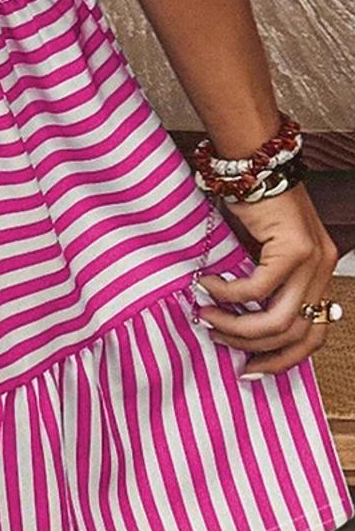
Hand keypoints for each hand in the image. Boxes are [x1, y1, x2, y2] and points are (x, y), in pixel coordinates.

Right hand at [195, 179, 340, 377]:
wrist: (254, 162)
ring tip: (207, 316)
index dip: (283, 360)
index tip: (251, 369)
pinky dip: (228, 293)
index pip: (314, 336)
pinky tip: (207, 284)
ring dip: (236, 326)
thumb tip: (235, 326)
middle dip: (252, 346)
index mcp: (320, 275)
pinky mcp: (294, 248)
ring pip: (277, 319)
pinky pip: (257, 289)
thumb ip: (260, 285)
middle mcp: (323, 270)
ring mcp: (313, 260)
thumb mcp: (261, 253)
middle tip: (218, 341)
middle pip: (295, 334)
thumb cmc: (252, 203)